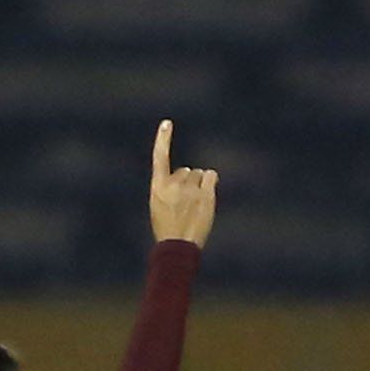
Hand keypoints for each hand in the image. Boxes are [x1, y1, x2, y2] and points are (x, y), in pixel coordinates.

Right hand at [148, 119, 216, 246]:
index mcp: (158, 186)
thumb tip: (191, 173)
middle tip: (185, 204)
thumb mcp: (159, 205)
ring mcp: (190, 189)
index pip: (159, 157)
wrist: (178, 247)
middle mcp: (173, 184)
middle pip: (187, 170)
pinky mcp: (206, 195)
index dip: (163, 139)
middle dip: (188, 183)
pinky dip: (211, 181)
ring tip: (195, 204)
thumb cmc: (168, 228)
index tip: (167, 123)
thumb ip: (170, 187)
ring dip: (200, 184)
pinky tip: (207, 195)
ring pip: (200, 174)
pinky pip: (212, 176)